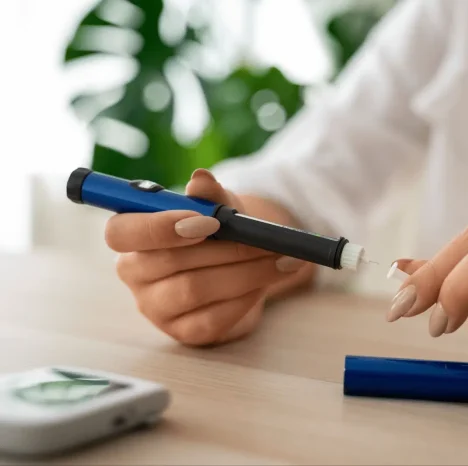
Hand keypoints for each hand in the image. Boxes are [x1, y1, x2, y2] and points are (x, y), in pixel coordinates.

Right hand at [107, 169, 306, 345]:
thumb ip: (208, 195)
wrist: (239, 266)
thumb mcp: (217, 207)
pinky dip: (245, 298)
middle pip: (168, 262)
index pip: (120, 234)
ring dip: (245, 273)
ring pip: (194, 290)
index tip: (208, 222)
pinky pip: (212, 318)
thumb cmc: (218, 232)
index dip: (159, 227)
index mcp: (131, 236)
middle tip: (266, 241)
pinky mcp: (184, 332)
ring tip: (280, 260)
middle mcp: (135, 274)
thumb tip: (201, 180)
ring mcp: (156, 308)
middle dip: (225, 249)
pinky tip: (266, 283)